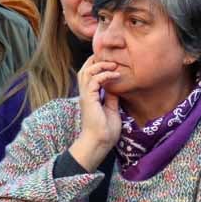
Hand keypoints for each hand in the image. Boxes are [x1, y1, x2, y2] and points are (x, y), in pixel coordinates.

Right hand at [68, 56, 121, 171]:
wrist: (99, 143)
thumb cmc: (105, 130)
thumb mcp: (112, 109)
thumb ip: (111, 96)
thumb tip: (116, 85)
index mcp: (90, 95)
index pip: (90, 73)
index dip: (98, 64)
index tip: (113, 62)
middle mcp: (85, 93)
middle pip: (85, 68)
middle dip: (97, 60)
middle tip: (112, 58)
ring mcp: (86, 95)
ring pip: (87, 71)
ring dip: (101, 65)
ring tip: (114, 65)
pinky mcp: (89, 99)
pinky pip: (94, 80)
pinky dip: (105, 75)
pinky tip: (116, 75)